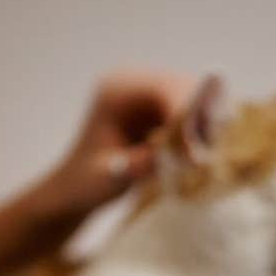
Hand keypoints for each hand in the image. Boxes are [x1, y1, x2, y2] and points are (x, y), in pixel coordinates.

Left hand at [0, 69, 199, 275]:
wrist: (72, 191)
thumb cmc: (84, 185)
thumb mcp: (113, 176)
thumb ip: (145, 162)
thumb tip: (186, 153)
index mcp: (116, 91)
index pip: (165, 90)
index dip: (187, 118)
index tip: (195, 154)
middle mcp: (133, 84)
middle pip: (184, 87)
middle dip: (200, 121)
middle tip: (202, 159)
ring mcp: (147, 95)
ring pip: (193, 99)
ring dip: (203, 127)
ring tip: (197, 160)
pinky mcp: (157, 110)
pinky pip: (191, 113)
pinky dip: (198, 134)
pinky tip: (193, 157)